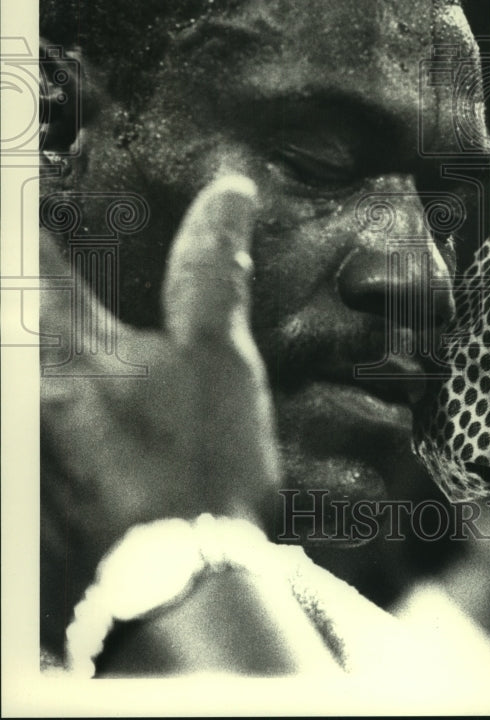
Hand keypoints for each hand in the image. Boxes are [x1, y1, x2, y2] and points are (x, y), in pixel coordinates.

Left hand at [40, 176, 281, 654]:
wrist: (178, 586)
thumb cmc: (201, 470)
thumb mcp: (218, 357)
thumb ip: (213, 267)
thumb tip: (229, 194)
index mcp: (62, 340)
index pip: (22, 243)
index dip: (20, 188)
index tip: (23, 142)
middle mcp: (19, 379)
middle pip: (9, 294)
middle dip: (21, 265)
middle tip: (13, 240)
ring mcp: (11, 433)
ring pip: (13, 342)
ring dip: (27, 309)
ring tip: (77, 336)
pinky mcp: (18, 477)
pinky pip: (22, 398)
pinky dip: (39, 370)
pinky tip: (78, 390)